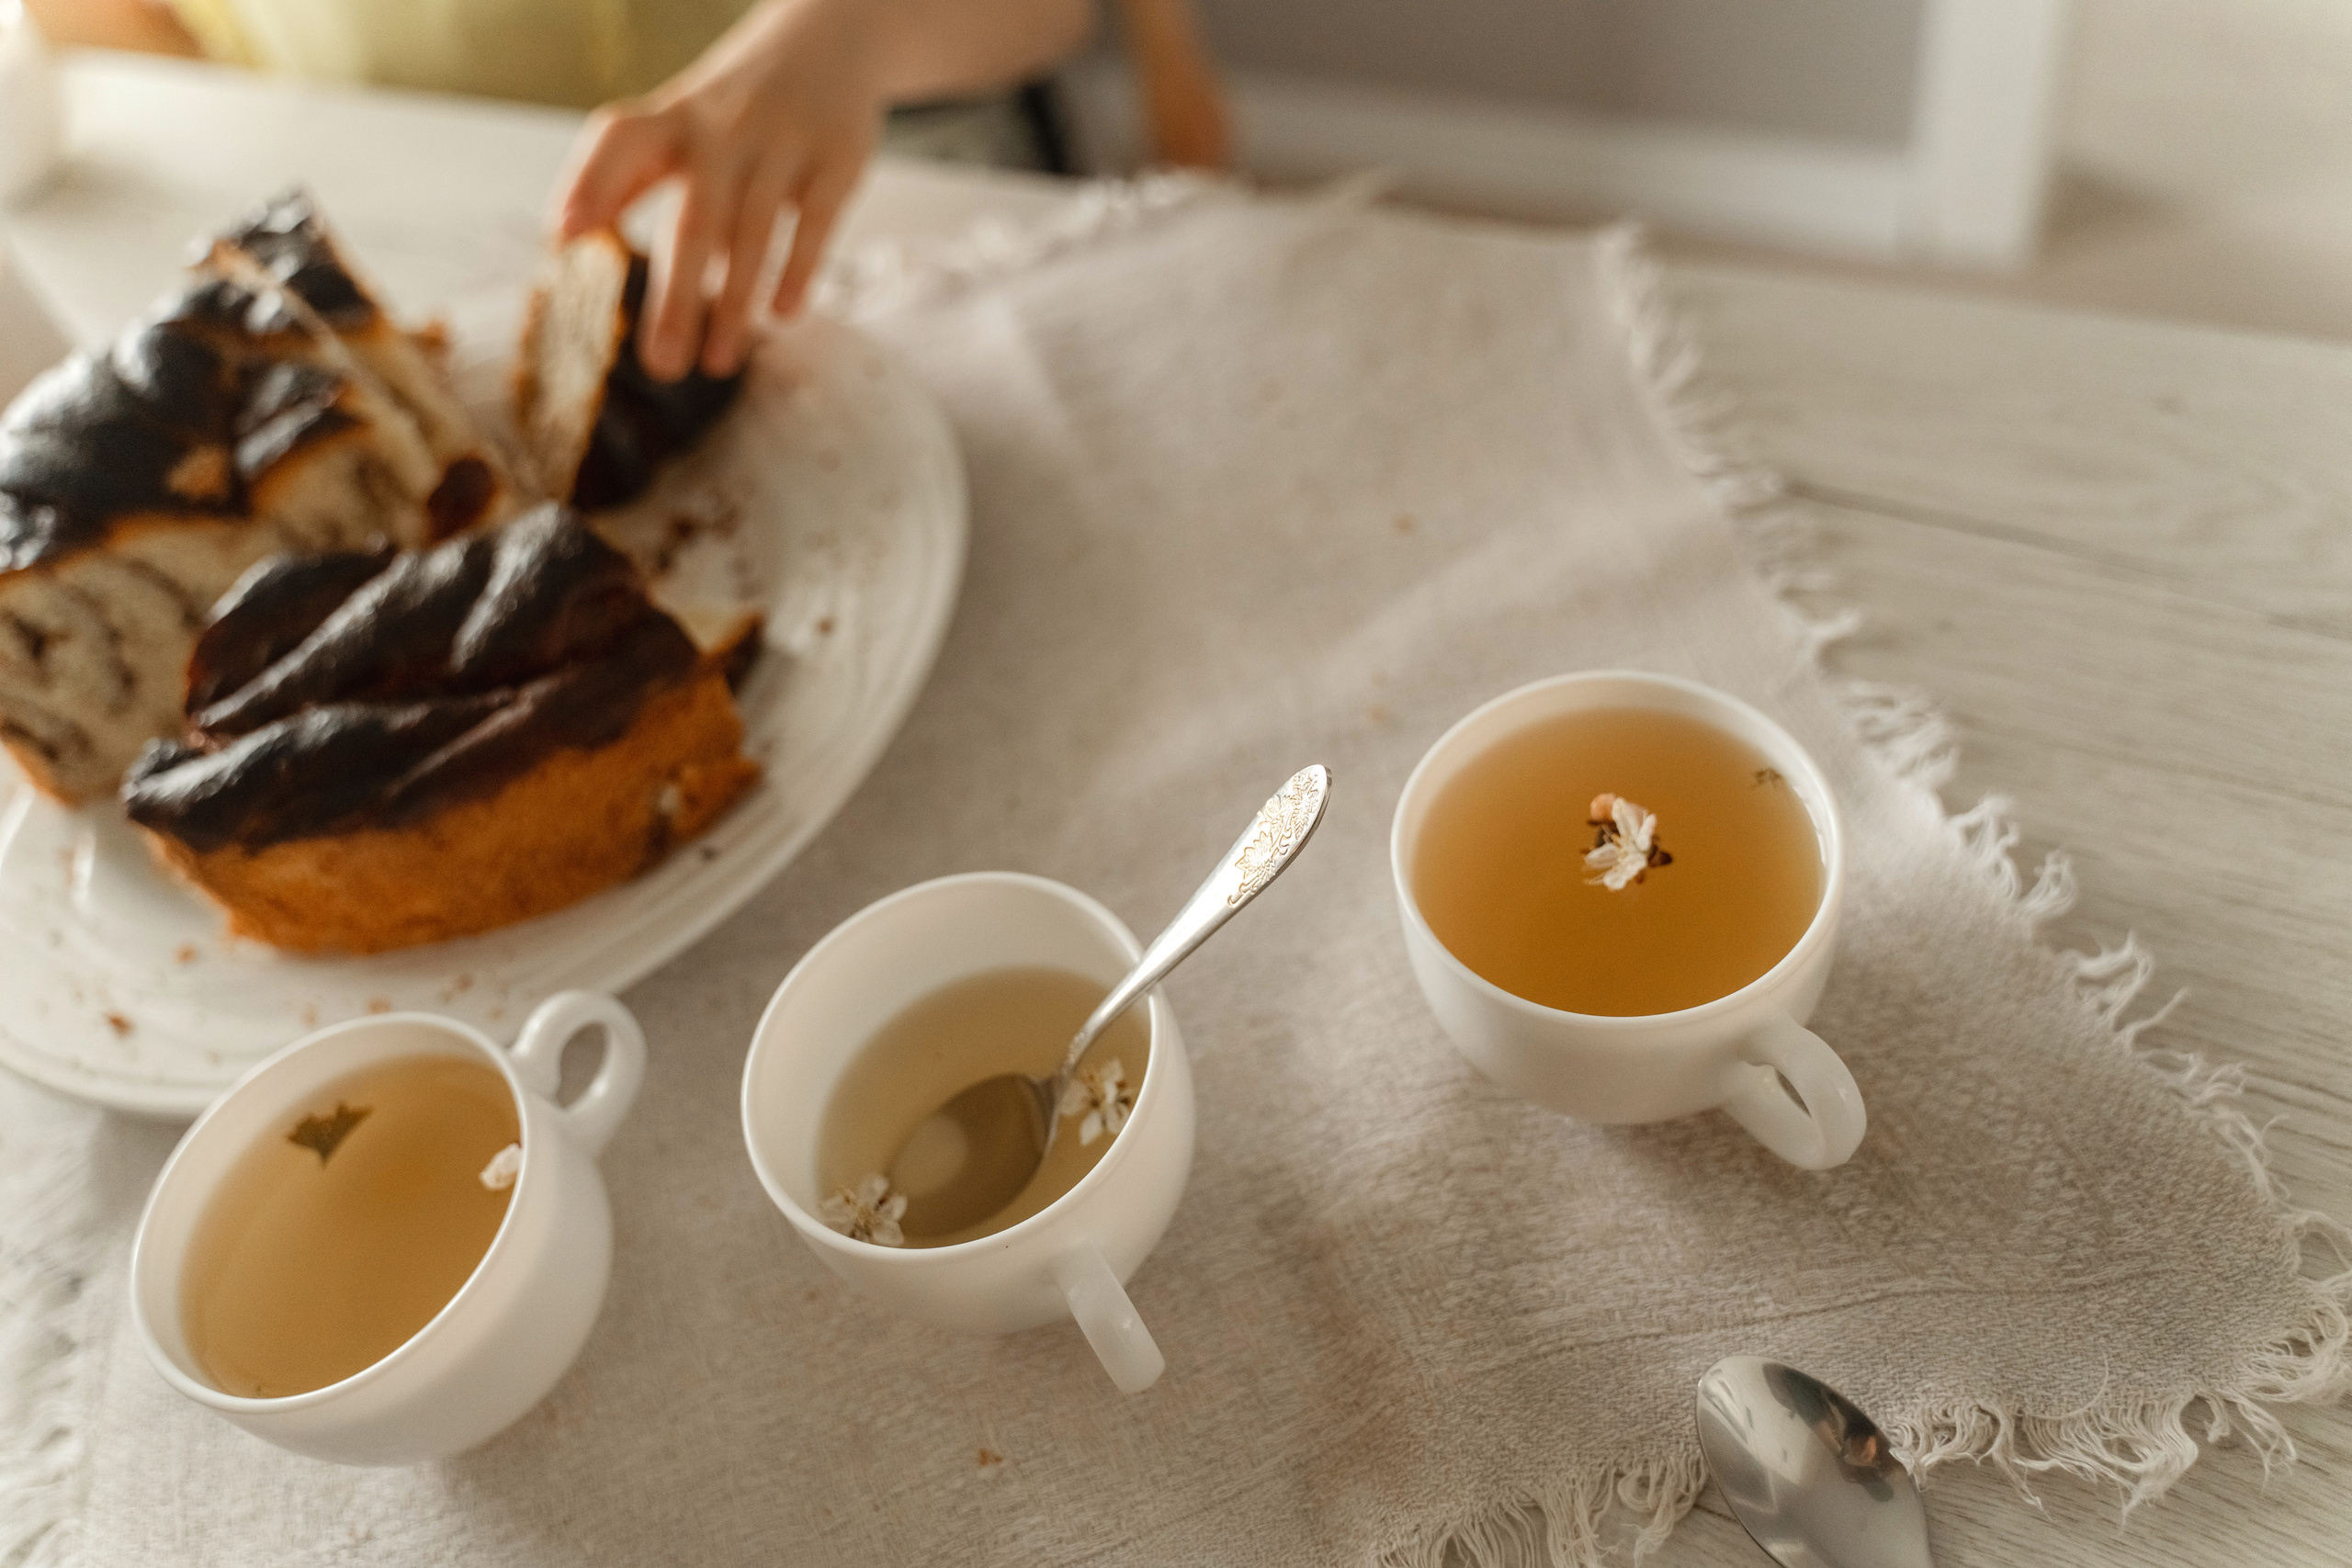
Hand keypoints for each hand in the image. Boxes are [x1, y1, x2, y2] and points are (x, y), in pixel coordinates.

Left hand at [554, 0, 883, 380]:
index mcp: (672, 120)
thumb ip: (622, 176)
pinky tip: (782, 315)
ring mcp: (782, 144)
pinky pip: (816, 223)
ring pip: (753, 234)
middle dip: (677, 298)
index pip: (620, 143)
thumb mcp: (675, 124)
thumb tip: (564, 238)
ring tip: (716, 363)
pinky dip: (798, 270)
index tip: (562, 238)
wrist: (827, 41)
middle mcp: (723, 130)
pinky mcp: (837, 159)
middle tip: (660, 366)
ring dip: (734, 304)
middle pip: (695, 220)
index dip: (589, 184)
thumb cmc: (733, 106)